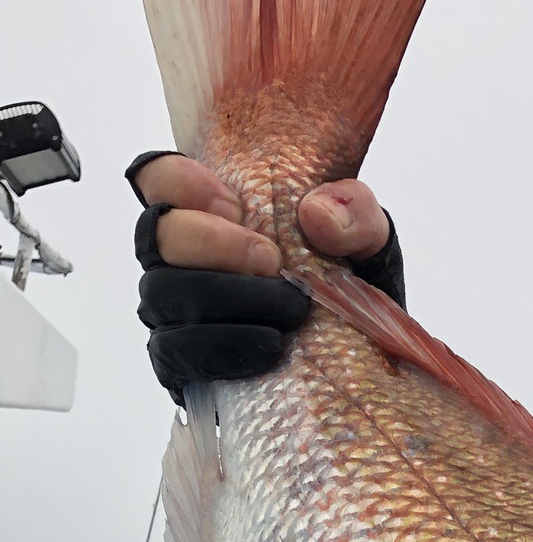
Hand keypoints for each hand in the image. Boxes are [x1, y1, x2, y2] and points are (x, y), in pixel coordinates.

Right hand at [129, 152, 400, 395]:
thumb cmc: (344, 285)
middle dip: (214, 245)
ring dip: (227, 299)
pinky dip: (223, 347)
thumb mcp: (367, 240)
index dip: (178, 182)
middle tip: (273, 261)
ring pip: (162, 295)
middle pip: (158, 237)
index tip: (233, 203)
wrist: (362, 358)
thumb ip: (353, 213)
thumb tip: (315, 215)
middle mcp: (179, 259)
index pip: (157, 177)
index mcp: (209, 211)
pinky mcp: (179, 363)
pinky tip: (270, 346)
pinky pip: (176, 352)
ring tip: (288, 311)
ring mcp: (173, 311)